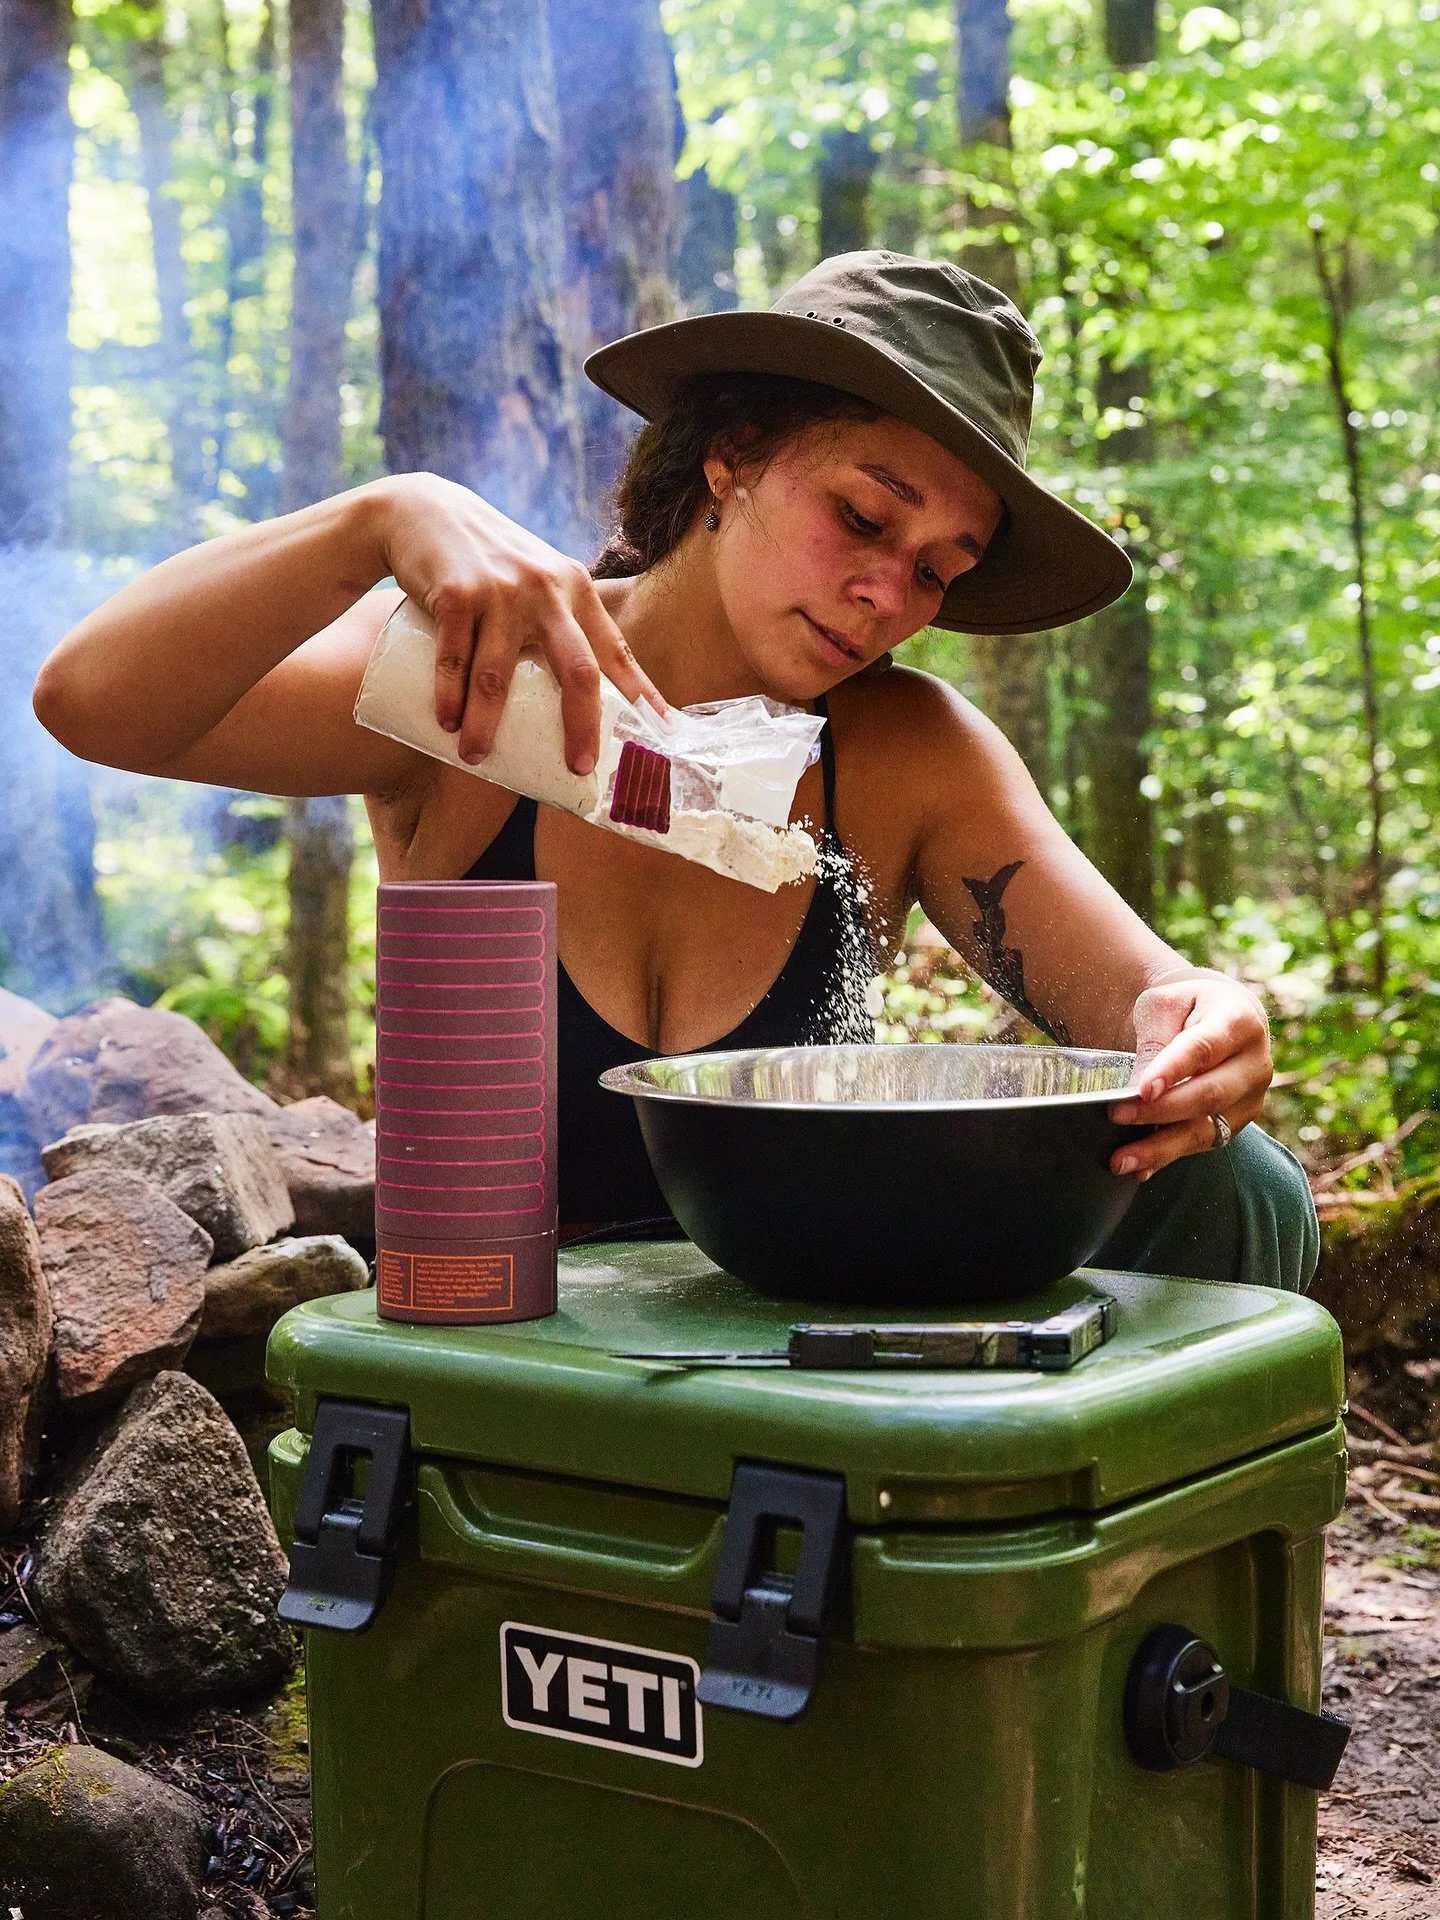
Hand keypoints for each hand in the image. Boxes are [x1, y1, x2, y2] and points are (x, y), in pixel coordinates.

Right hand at [373, 473, 665, 773]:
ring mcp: (500, 590)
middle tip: (578, 768)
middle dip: (581, 725)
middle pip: (576, 669)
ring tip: (475, 757)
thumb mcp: (539, 582)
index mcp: (576, 590)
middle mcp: (546, 589)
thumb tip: (584, 701)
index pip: (616, 653)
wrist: (425, 510)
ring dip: (487, 723)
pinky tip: (446, 722)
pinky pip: (453, 656)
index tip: (662, 734)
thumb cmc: (492, 565)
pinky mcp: (455, 592)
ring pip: (499, 674)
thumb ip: (561, 624)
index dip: (640, 696)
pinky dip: (448, 695)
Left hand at [1107, 972, 1271, 1178]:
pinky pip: (1202, 1144)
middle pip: (1209, 1094)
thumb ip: (1156, 1038)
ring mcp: (1250, 1098)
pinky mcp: (1237, 1122)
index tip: (1141, 1088)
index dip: (1173, 1069)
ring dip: (1161, 1148)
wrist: (1217, 1016)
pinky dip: (1168, 1157)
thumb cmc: (1186, 1006)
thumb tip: (1141, 1089)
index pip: (1204, 1048)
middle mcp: (1254, 1063)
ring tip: (1120, 1161)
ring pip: (1206, 1129)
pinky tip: (1139, 1168)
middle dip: (1160, 1110)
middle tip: (1116, 1114)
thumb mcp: (1166, 1004)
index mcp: (1238, 1020)